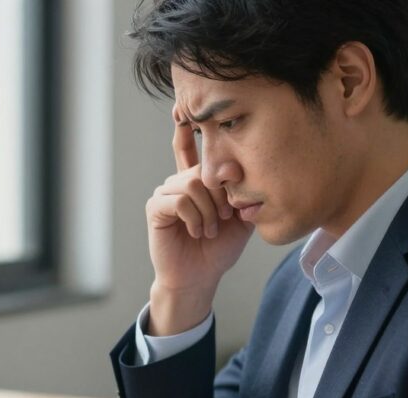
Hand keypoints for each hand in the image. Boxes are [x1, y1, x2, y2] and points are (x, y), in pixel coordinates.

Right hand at [145, 104, 252, 334]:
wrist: (200, 277)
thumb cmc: (218, 249)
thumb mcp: (241, 218)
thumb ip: (244, 192)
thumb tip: (251, 171)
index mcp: (196, 181)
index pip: (190, 147)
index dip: (187, 126)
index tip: (185, 109)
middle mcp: (178, 182)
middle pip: (202, 168)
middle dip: (220, 194)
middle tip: (224, 218)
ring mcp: (165, 193)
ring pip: (192, 183)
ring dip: (208, 210)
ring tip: (210, 229)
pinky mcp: (156, 208)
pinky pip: (180, 199)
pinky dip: (194, 217)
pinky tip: (197, 231)